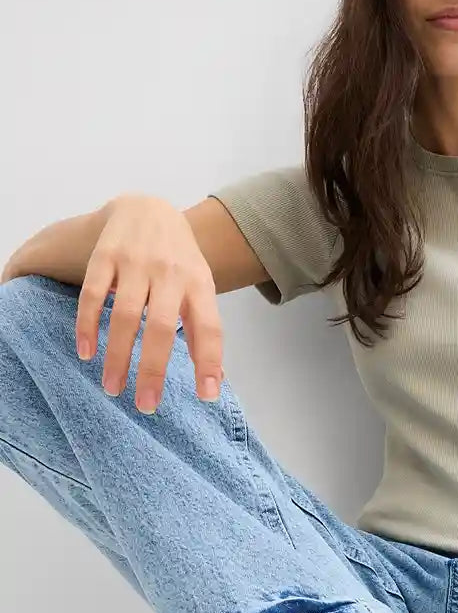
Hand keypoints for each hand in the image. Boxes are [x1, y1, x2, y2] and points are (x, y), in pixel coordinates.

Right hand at [76, 195, 222, 412]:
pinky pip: (93, 295)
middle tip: (146, 405)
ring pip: (125, 316)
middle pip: (161, 328)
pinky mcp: (105, 255)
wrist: (148, 207)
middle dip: (153, 370)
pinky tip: (86, 352)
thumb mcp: (200, 287)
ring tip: (112, 388)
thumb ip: (202, 329)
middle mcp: (170, 272)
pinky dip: (88, 326)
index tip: (207, 396)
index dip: (210, 361)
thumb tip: (215, 380)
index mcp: (199, 283)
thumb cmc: (178, 259)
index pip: (209, 327)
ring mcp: (136, 262)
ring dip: (117, 357)